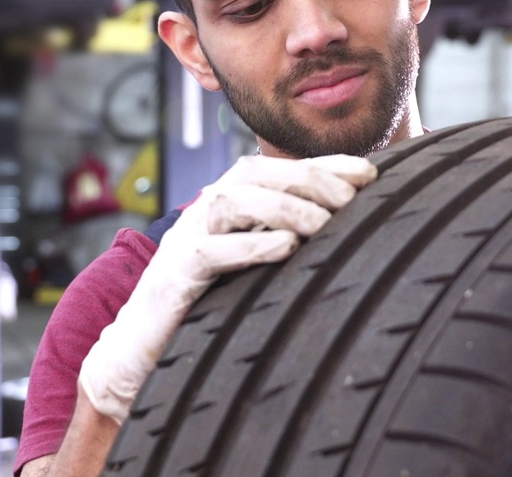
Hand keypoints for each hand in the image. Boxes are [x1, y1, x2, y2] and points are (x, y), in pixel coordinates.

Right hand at [78, 153, 376, 422]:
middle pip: (256, 175)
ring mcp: (185, 240)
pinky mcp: (173, 277)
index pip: (277, 169)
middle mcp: (204, 212)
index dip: (322, 166)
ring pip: (232, 203)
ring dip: (284, 208)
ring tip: (324, 224)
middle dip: (308, 180)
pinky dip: (250, 246)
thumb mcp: (251, 262)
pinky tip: (286, 248)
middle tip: (351, 199)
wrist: (141, 346)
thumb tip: (351, 225)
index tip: (369, 173)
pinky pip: (208, 251)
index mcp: (226, 203)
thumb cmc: (207, 302)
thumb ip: (286, 236)